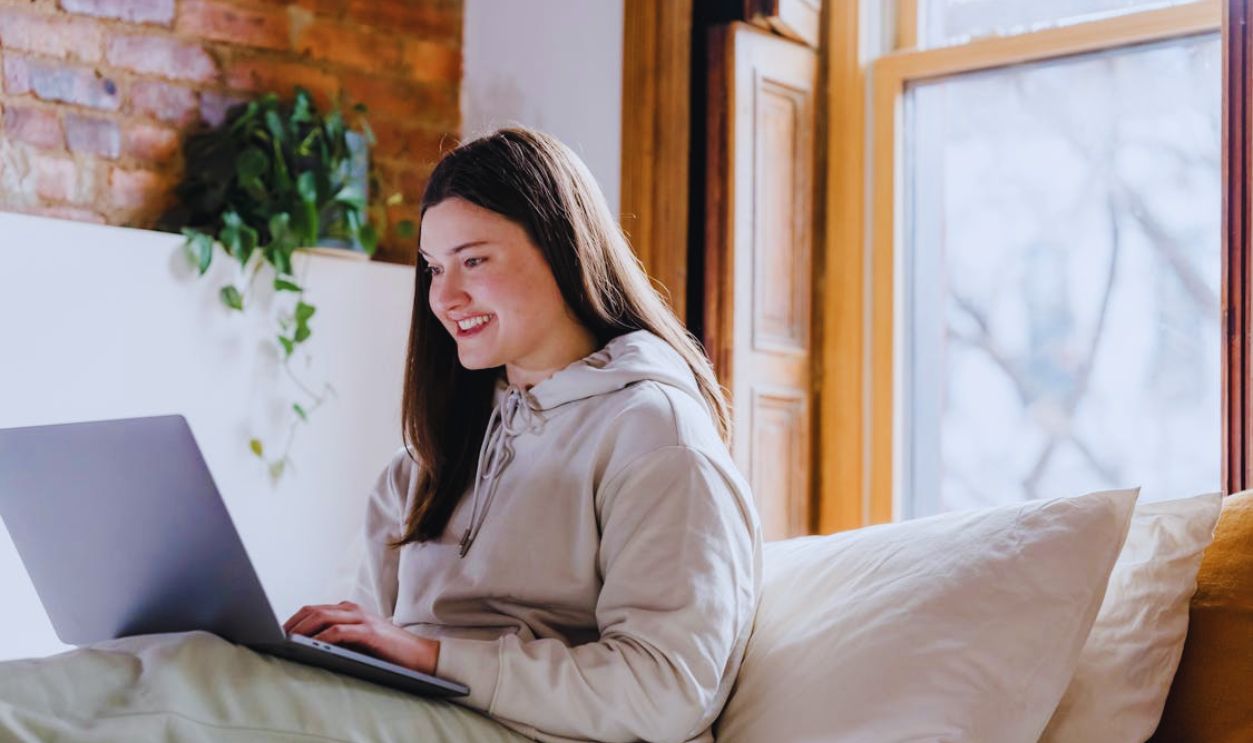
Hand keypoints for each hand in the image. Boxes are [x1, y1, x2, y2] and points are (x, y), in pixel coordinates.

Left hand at [282, 600, 439, 674]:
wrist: (420, 655)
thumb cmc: (387, 651)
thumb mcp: (358, 641)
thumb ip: (337, 638)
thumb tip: (306, 646)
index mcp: (349, 610)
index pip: (314, 609)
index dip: (294, 620)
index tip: (278, 633)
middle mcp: (353, 609)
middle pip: (314, 610)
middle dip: (292, 624)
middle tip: (276, 637)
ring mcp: (362, 619)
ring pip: (323, 617)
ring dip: (303, 629)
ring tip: (288, 641)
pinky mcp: (369, 632)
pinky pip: (340, 631)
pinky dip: (323, 638)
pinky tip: (313, 645)